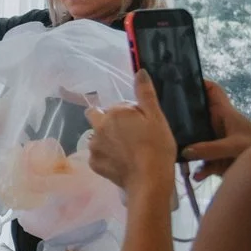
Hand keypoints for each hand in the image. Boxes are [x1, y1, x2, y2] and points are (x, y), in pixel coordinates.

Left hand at [88, 69, 176, 192]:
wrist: (149, 179)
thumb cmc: (157, 146)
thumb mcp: (156, 117)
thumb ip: (145, 94)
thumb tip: (139, 71)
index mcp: (114, 113)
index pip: (117, 106)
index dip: (130, 114)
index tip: (142, 126)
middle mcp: (98, 126)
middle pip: (97, 117)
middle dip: (108, 122)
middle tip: (129, 135)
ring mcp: (93, 146)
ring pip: (97, 136)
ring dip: (107, 139)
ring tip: (127, 151)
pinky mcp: (93, 163)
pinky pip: (98, 155)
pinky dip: (107, 157)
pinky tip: (122, 162)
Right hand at [183, 80, 250, 178]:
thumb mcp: (235, 146)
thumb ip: (210, 149)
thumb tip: (183, 151)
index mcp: (225, 113)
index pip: (212, 91)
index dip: (198, 83)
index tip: (178, 82)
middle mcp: (218, 125)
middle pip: (196, 115)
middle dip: (181, 118)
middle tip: (162, 119)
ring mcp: (217, 142)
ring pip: (196, 140)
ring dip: (187, 149)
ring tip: (174, 154)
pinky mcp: (219, 158)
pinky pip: (203, 162)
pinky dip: (200, 170)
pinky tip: (197, 176)